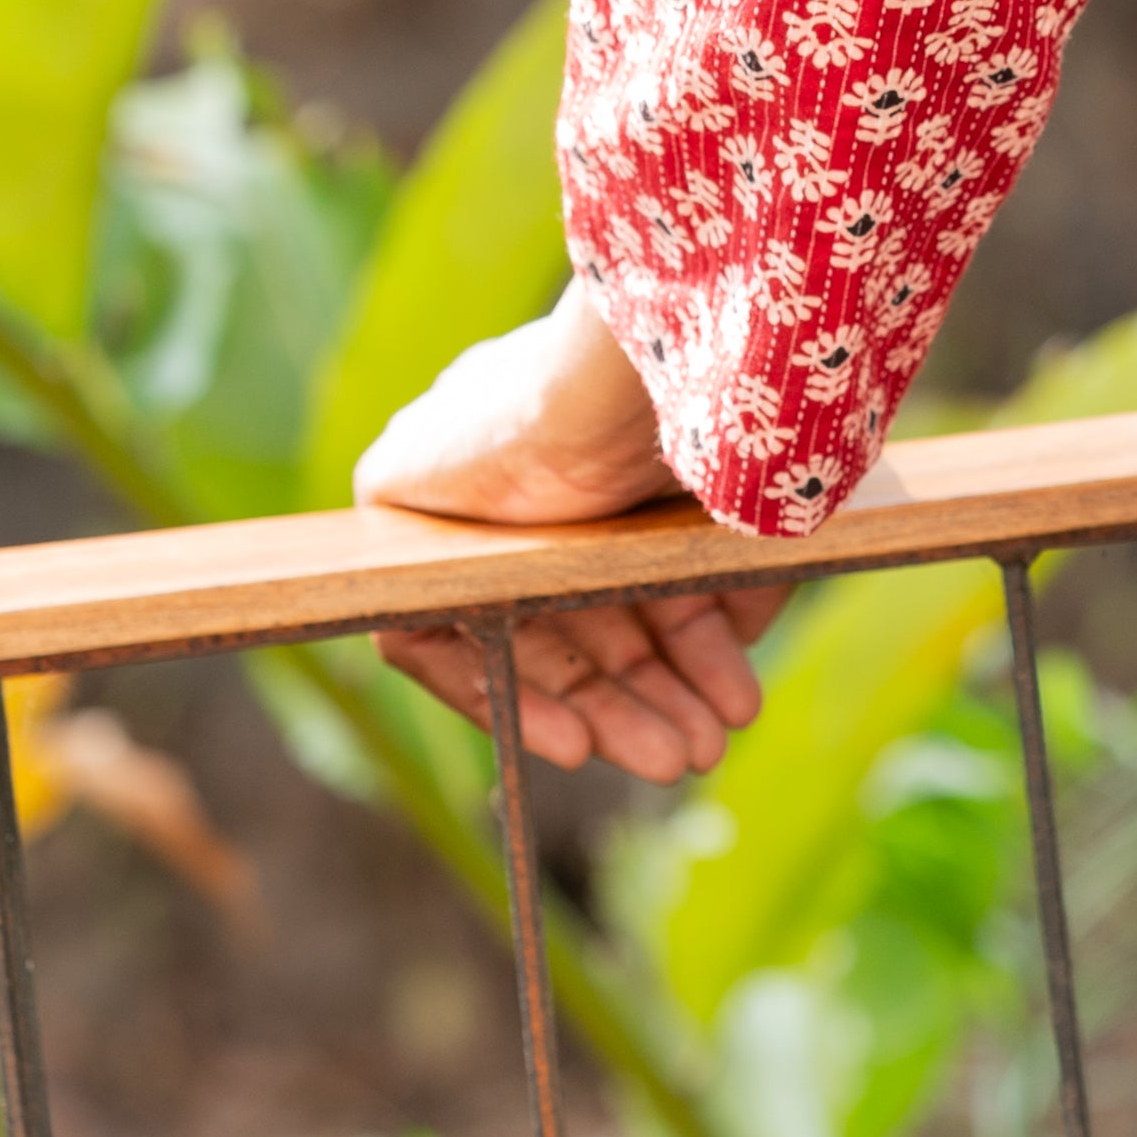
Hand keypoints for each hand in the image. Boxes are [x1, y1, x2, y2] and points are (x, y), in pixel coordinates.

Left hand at [356, 280, 783, 782]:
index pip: (628, 566)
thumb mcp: (741, 511)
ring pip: (521, 633)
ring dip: (600, 707)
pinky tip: (578, 742)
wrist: (630, 377)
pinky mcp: (394, 499)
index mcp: (605, 431)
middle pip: (578, 613)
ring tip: (675, 759)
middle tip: (702, 754)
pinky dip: (502, 695)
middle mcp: (529, 456)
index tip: (730, 705)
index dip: (682, 647)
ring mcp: (461, 480)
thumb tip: (739, 638)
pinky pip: (432, 632)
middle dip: (649, 691)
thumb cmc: (707, 414)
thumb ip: (736, 573)